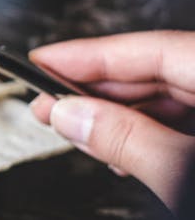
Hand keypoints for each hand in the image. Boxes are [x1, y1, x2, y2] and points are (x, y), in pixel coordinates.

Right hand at [29, 31, 194, 210]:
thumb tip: (71, 115)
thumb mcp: (182, 172)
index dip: (89, 54)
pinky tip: (123, 152)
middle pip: (156, 71)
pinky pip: (186, 120)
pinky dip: (149, 133)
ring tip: (76, 131)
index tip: (41, 60)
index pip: (149, 48)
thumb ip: (128, 139)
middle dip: (96, 91)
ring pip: (168, 97)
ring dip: (118, 116)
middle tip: (46, 102)